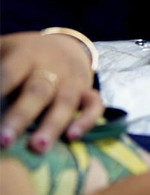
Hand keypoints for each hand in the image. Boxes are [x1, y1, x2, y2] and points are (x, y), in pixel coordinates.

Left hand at [0, 31, 104, 150]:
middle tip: (3, 141)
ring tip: (38, 148)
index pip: (11, 71)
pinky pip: (94, 105)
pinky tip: (73, 137)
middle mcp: (52, 67)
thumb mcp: (2, 51)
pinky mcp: (87, 91)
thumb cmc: (21, 56)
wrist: (63, 46)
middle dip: (21, 116)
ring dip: (52, 125)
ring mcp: (72, 79)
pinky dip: (87, 120)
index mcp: (26, 54)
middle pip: (38, 90)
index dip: (0, 86)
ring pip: (66, 101)